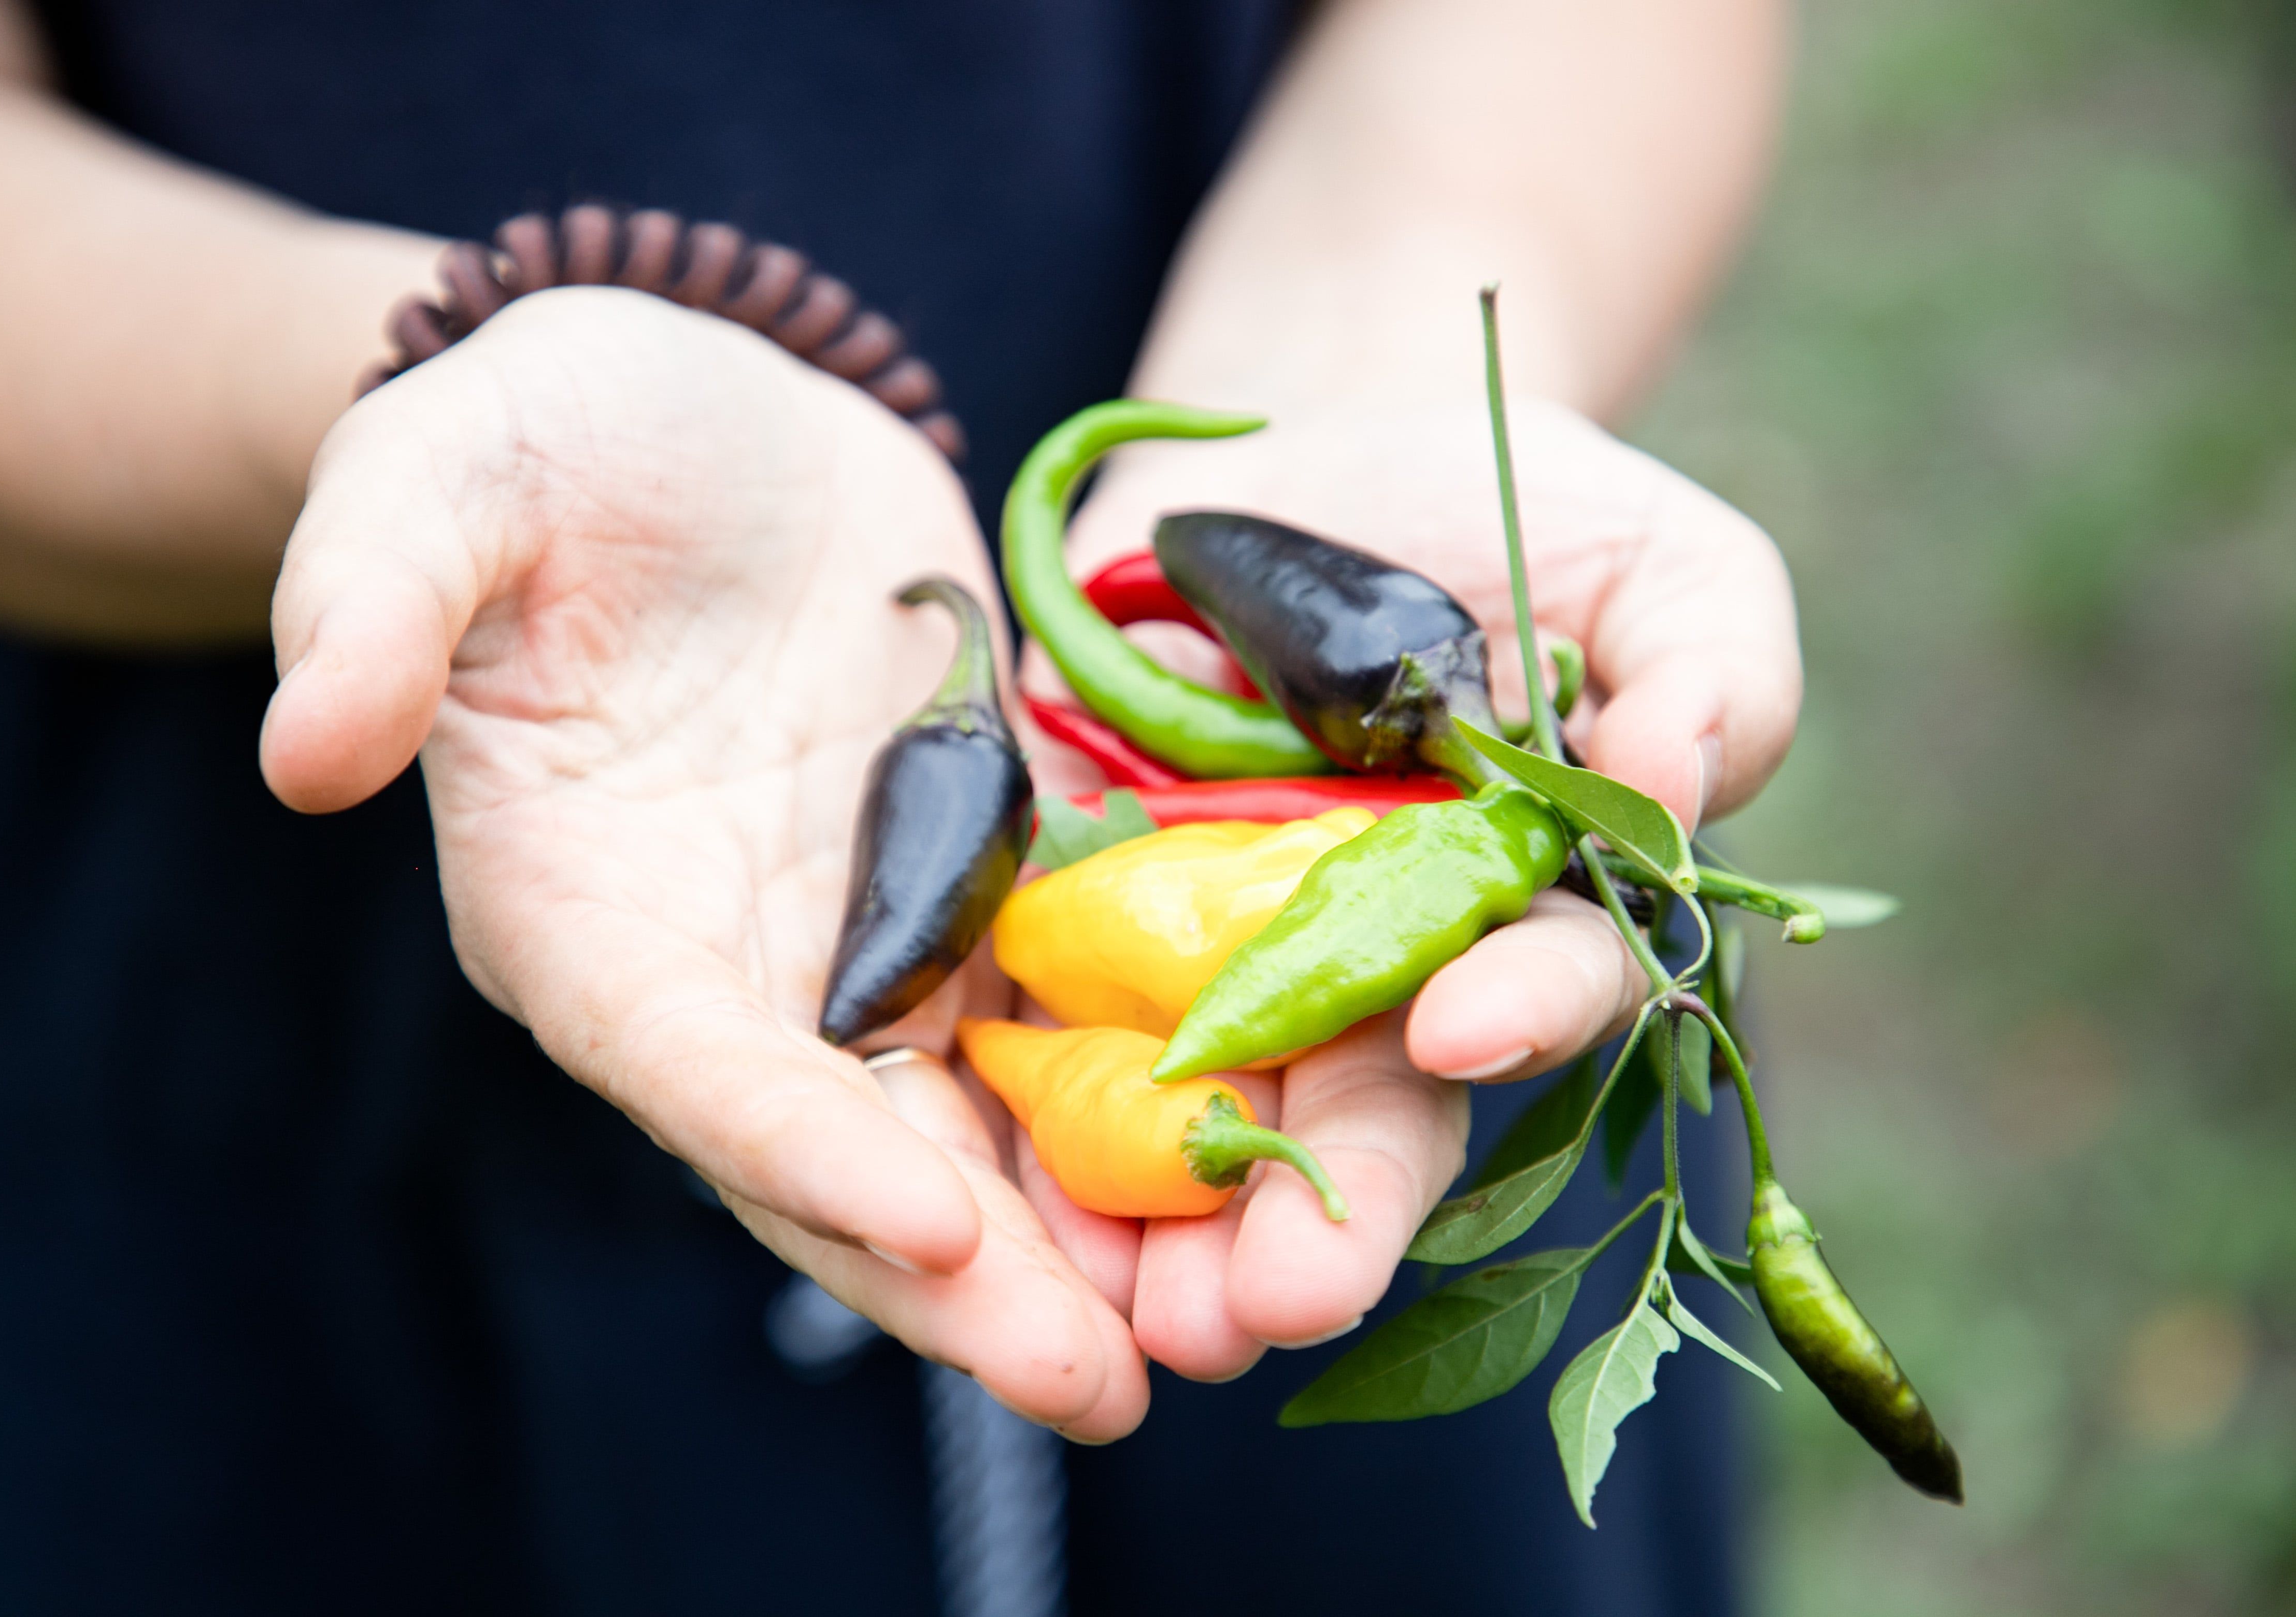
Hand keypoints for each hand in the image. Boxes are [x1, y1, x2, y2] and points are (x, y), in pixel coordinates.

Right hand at [259, 289, 1146, 1438]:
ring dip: (1068, 1236)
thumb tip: (305, 749)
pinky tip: (1240, 1171)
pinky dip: (1132, 1099)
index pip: (686, 1059)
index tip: (925, 1225)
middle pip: (842, 1148)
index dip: (798, 1147)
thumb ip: (374, 607)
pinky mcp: (969, 870)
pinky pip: (1051, 1013)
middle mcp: (724, 961)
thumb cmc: (542, 436)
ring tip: (1193, 1340)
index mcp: (583, 905)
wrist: (694, 411)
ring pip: (962, 1119)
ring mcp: (855, 928)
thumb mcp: (441, 477)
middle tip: (1099, 1388)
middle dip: (961, 1276)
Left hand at [1019, 396, 1797, 1375]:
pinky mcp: (1090, 896)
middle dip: (1323, 1213)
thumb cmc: (1533, 514)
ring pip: (1202, 1110)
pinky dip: (1026, 1110)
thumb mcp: (1663, 568)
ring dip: (1165, 1226)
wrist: (1329, 450)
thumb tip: (1683, 779)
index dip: (1515, 1010)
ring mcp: (1226, 941)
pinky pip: (1052, 1017)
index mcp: (1516, 912)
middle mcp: (1372, 962)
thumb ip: (1710, 675)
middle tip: (1273, 1302)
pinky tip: (993, 1188)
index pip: (1533, 989)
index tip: (1464, 1021)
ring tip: (1139, 1318)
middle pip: (1357, 1110)